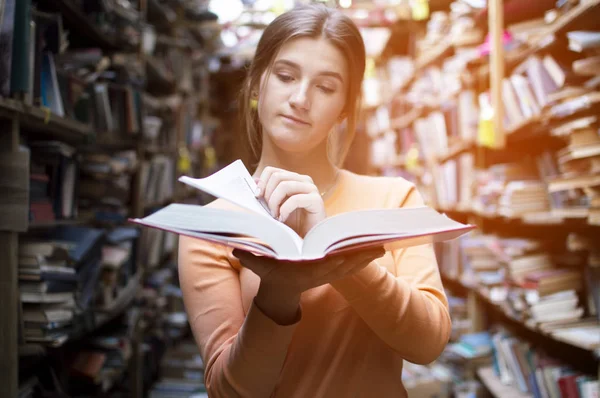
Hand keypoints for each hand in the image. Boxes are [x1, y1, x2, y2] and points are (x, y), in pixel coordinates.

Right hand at [233, 247, 385, 297]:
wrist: (280, 290)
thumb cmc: (270, 273)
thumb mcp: (259, 266)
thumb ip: (250, 259)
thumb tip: (238, 251)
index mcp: (305, 271)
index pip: (326, 265)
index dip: (339, 259)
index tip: (353, 251)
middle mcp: (320, 273)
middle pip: (345, 266)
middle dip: (361, 257)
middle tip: (381, 246)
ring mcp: (328, 274)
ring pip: (351, 266)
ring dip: (366, 257)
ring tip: (383, 245)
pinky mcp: (332, 271)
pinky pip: (351, 265)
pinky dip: (363, 259)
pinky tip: (374, 249)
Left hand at [255, 166, 326, 236]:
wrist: (308, 238)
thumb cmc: (292, 224)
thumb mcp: (275, 207)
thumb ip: (266, 194)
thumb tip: (255, 180)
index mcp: (293, 179)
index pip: (272, 171)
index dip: (262, 183)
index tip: (257, 196)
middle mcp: (303, 180)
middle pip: (277, 177)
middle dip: (268, 194)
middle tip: (268, 210)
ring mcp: (311, 189)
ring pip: (285, 186)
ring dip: (275, 202)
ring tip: (275, 215)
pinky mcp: (316, 201)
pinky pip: (295, 199)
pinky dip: (285, 210)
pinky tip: (283, 219)